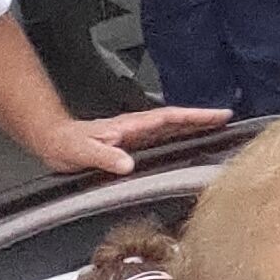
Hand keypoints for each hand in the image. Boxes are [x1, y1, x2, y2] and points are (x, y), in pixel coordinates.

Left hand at [36, 106, 225, 180]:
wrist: (53, 141)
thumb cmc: (66, 144)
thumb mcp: (82, 152)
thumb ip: (105, 156)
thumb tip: (128, 164)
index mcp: (131, 126)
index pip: (169, 118)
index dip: (195, 117)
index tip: (218, 116)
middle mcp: (137, 128)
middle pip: (176, 120)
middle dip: (202, 118)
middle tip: (226, 119)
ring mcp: (135, 134)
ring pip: (171, 128)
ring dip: (193, 126)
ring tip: (215, 127)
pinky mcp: (131, 143)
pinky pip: (162, 137)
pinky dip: (178, 135)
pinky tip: (185, 141)